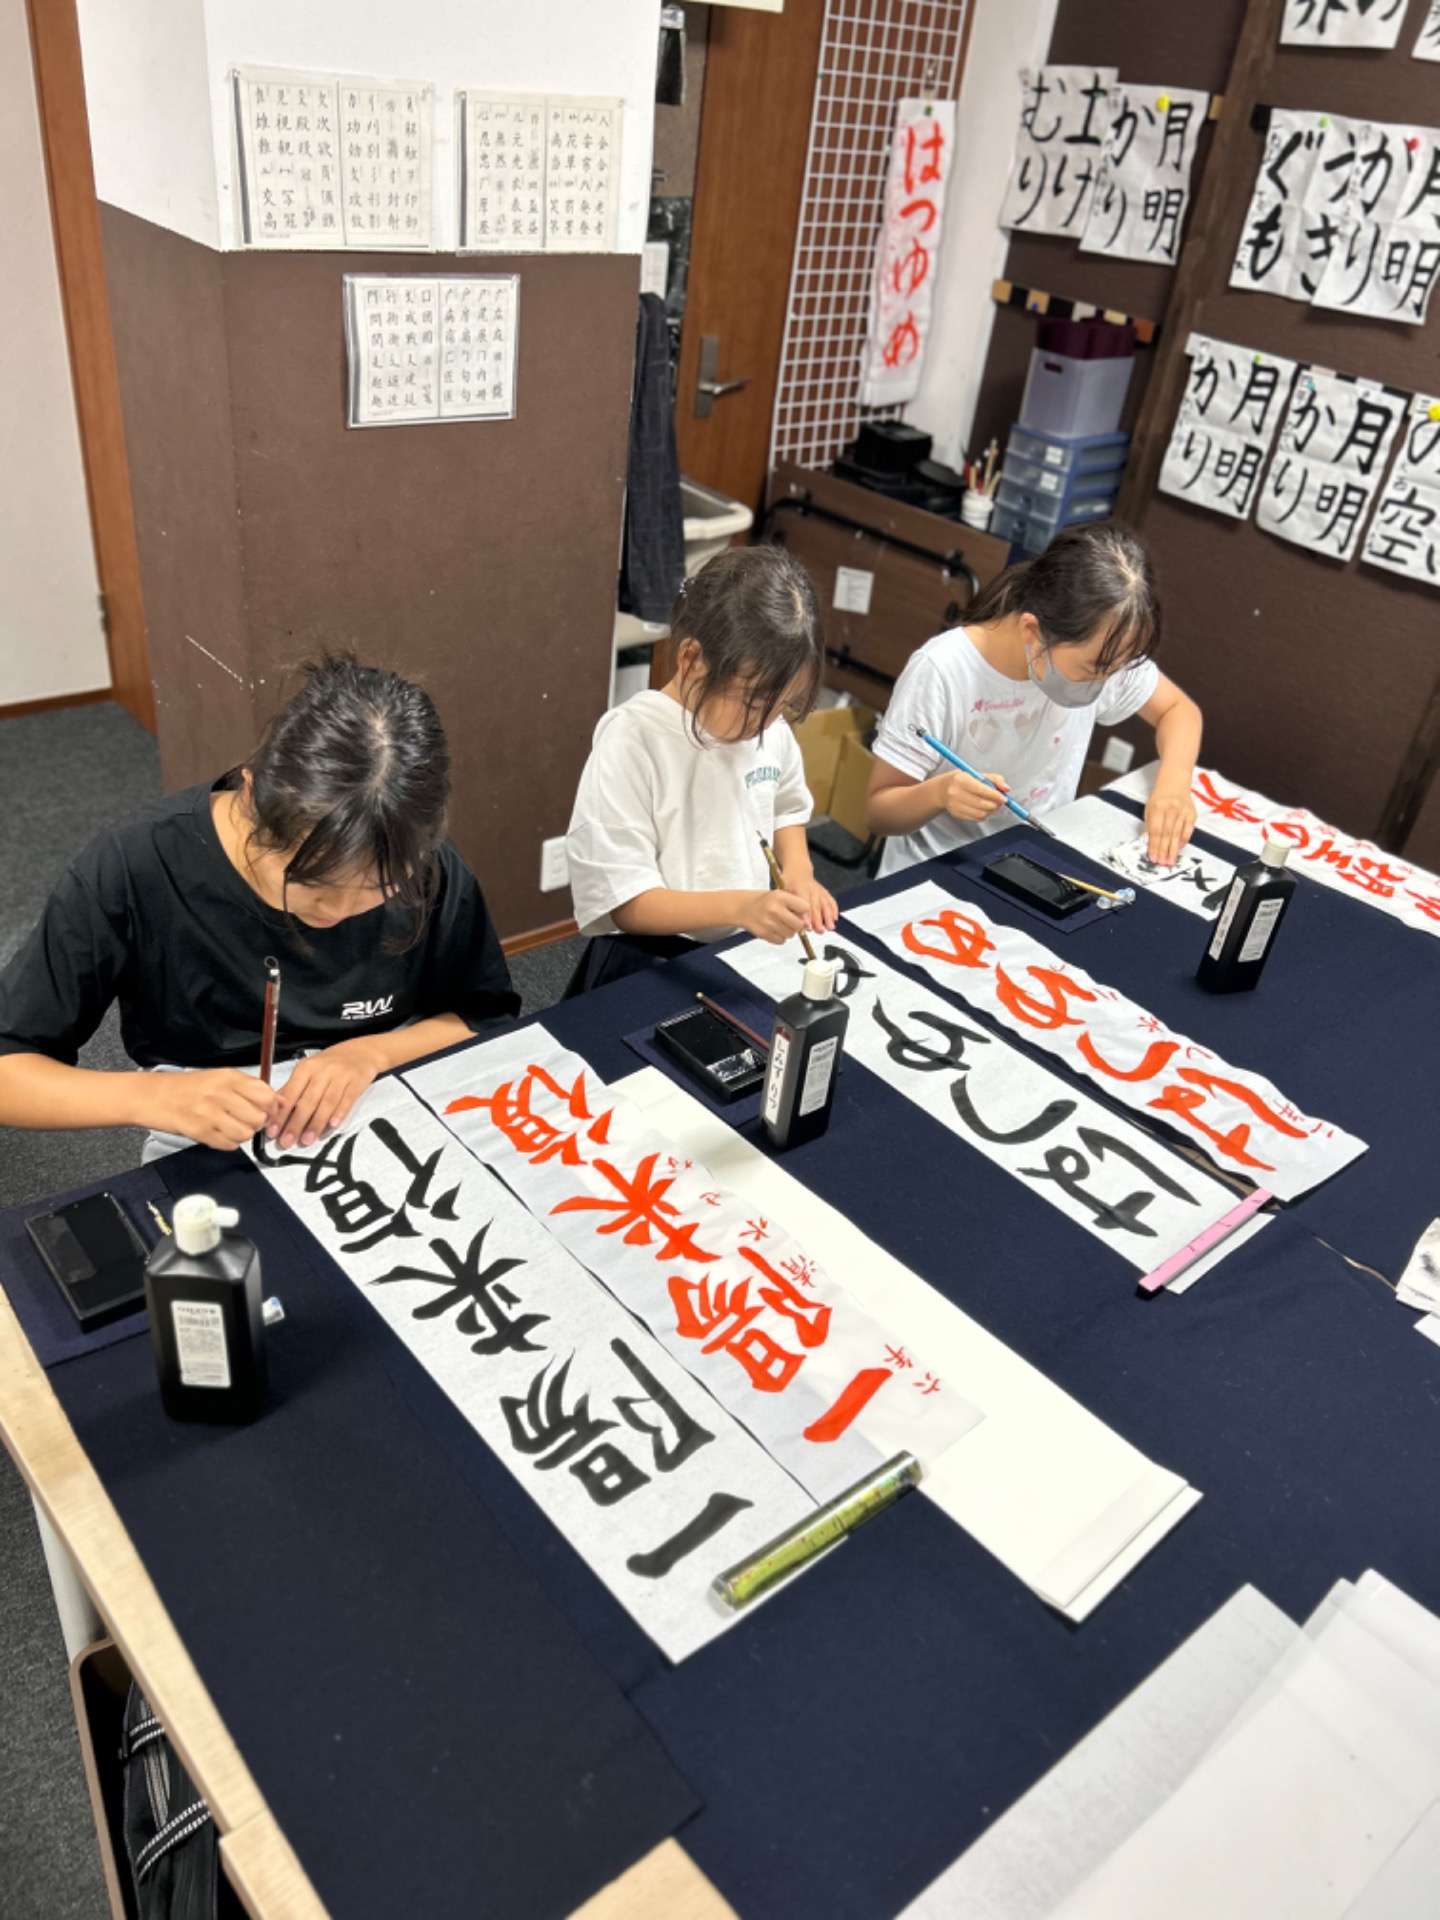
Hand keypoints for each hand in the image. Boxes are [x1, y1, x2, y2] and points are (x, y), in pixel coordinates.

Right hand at [145, 1069, 275, 1151]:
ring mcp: (210, 1114)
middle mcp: (220, 1094)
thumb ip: (248, 1088)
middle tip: (247, 1120)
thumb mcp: (218, 1077)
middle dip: (257, 1123)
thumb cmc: (185, 1087)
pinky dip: (228, 1143)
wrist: (151, 1096)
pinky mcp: (200, 1132)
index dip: (272, 1107)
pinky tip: (219, 1133)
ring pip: (245, 1134)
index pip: (266, 1095)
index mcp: (228, 1077)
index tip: (268, 1110)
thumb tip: (278, 1100)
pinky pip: (228, 1145)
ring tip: (231, 1127)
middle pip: (258, 1117)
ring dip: (242, 1134)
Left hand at [266, 1038, 388, 1146]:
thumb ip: (294, 1089)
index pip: (290, 1093)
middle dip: (295, 1123)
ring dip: (316, 1123)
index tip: (272, 1131)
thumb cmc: (330, 1065)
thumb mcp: (309, 1071)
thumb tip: (275, 1112)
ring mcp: (340, 1075)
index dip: (281, 1114)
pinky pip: (347, 1099)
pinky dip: (339, 1113)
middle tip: (287, 1142)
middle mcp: (322, 1071)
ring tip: (307, 1140)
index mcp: (305, 1068)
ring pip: (326, 1102)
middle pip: (307, 1100)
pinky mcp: (357, 1081)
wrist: (361, 1052)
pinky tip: (332, 1126)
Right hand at [740, 889, 812, 944]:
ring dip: (789, 931)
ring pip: (791, 934)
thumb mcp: (780, 894)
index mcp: (780, 897)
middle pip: (799, 924)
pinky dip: (780, 937)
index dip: (804, 911)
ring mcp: (768, 923)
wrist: (744, 907)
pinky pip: (781, 941)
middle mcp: (774, 909)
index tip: (800, 912)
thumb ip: (795, 904)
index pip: (804, 908)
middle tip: (792, 920)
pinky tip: (774, 929)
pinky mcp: (764, 933)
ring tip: (781, 924)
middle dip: (798, 924)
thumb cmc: (764, 901)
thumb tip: (808, 920)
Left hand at [784, 871, 838, 933]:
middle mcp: (810, 888)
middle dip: (818, 919)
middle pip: (816, 905)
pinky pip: (831, 900)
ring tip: (829, 927)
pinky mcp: (825, 892)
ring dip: (828, 916)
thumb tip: (790, 919)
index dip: (805, 914)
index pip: (803, 901)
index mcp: (798, 887)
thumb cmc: (788, 882)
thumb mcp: (782, 890)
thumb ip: (787, 904)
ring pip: (825, 903)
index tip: (807, 925)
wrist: (798, 870)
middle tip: (819, 930)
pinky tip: (834, 919)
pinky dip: (834, 910)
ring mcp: (819, 890)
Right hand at [936, 769, 1008, 822]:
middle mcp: (955, 793)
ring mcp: (955, 805)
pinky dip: (984, 815)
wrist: (941, 790)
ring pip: (981, 813)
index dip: (995, 795)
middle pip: (982, 804)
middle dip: (995, 804)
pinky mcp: (956, 814)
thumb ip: (995, 779)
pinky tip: (982, 808)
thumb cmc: (963, 781)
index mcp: (961, 780)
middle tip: (1000, 801)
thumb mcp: (977, 775)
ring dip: (991, 810)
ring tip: (991, 804)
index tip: (1003, 798)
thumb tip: (1006, 788)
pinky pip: (976, 818)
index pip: (981, 790)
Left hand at [1145, 783, 1196, 866]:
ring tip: (1170, 861)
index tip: (1153, 857)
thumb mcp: (1149, 809)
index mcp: (1158, 808)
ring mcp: (1183, 811)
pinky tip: (1179, 848)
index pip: (1156, 831)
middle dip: (1164, 850)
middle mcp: (1171, 809)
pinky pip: (1188, 829)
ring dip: (1173, 849)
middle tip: (1162, 863)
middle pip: (1167, 834)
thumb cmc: (1159, 798)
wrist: (1175, 783)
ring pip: (1177, 834)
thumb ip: (1149, 825)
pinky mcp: (1192, 813)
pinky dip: (1184, 839)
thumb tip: (1149, 843)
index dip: (1154, 845)